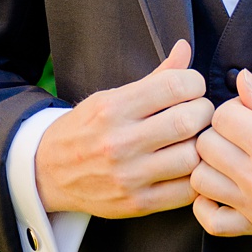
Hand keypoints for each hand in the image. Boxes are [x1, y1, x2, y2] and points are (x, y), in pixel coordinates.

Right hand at [32, 42, 214, 218]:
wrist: (48, 172)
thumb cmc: (85, 129)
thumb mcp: (110, 97)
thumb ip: (154, 77)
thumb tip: (185, 48)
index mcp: (113, 108)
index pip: (176, 85)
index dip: (194, 83)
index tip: (191, 89)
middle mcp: (119, 142)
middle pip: (189, 120)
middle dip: (203, 112)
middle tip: (198, 114)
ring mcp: (129, 176)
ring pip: (192, 157)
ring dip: (202, 146)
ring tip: (194, 141)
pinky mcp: (138, 203)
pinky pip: (187, 190)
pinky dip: (196, 176)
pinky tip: (187, 166)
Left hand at [189, 71, 251, 251]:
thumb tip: (241, 79)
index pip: (221, 116)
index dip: (231, 110)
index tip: (246, 116)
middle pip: (204, 145)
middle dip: (216, 135)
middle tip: (235, 137)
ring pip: (199, 180)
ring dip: (209, 167)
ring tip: (227, 162)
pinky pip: (211, 222)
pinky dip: (206, 208)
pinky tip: (219, 193)